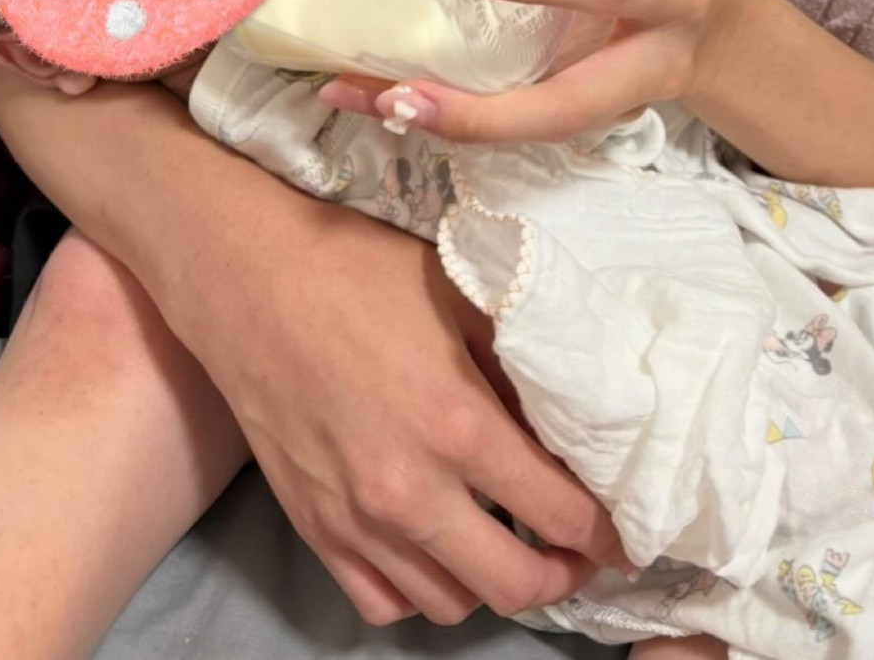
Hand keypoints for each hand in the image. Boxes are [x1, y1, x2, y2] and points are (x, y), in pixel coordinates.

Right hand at [183, 194, 625, 624]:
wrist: (247, 278)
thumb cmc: (358, 270)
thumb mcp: (461, 295)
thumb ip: (522, 363)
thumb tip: (575, 417)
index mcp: (459, 426)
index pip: (563, 515)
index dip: (609, 530)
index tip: (627, 529)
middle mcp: (411, 492)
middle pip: (517, 584)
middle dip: (564, 572)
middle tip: (578, 546)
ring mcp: (357, 521)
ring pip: (452, 603)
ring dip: (491, 580)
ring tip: (506, 538)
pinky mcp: (314, 528)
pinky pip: (383, 600)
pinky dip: (420, 586)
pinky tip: (434, 544)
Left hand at [322, 0, 747, 143]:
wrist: (716, 24)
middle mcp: (647, 61)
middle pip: (569, 107)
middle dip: (486, 111)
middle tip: (401, 91)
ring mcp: (612, 102)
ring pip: (534, 133)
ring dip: (454, 126)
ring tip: (375, 101)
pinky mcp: (579, 118)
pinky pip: (517, 129)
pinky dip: (452, 120)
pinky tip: (385, 101)